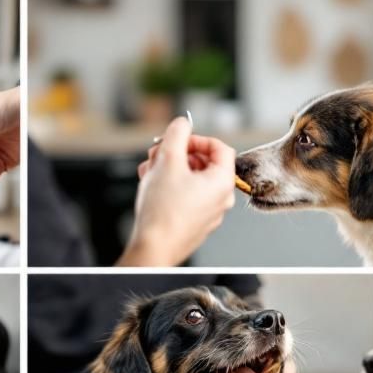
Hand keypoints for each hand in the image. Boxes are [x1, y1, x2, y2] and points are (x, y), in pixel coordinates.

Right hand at [117, 117, 235, 265]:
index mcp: (222, 182)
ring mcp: (209, 213)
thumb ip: (176, 134)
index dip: (197, 138)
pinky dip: (171, 187)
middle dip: (178, 154)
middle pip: (204, 164)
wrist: (153, 248)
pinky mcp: (194, 223)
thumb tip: (182, 124)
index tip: (179, 139)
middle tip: (158, 154)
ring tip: (150, 170)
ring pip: (192, 180)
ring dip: (170, 169)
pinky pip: (187, 197)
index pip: (220, 147)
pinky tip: (151, 186)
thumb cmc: (162, 211)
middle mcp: (221, 199)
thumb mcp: (168, 160)